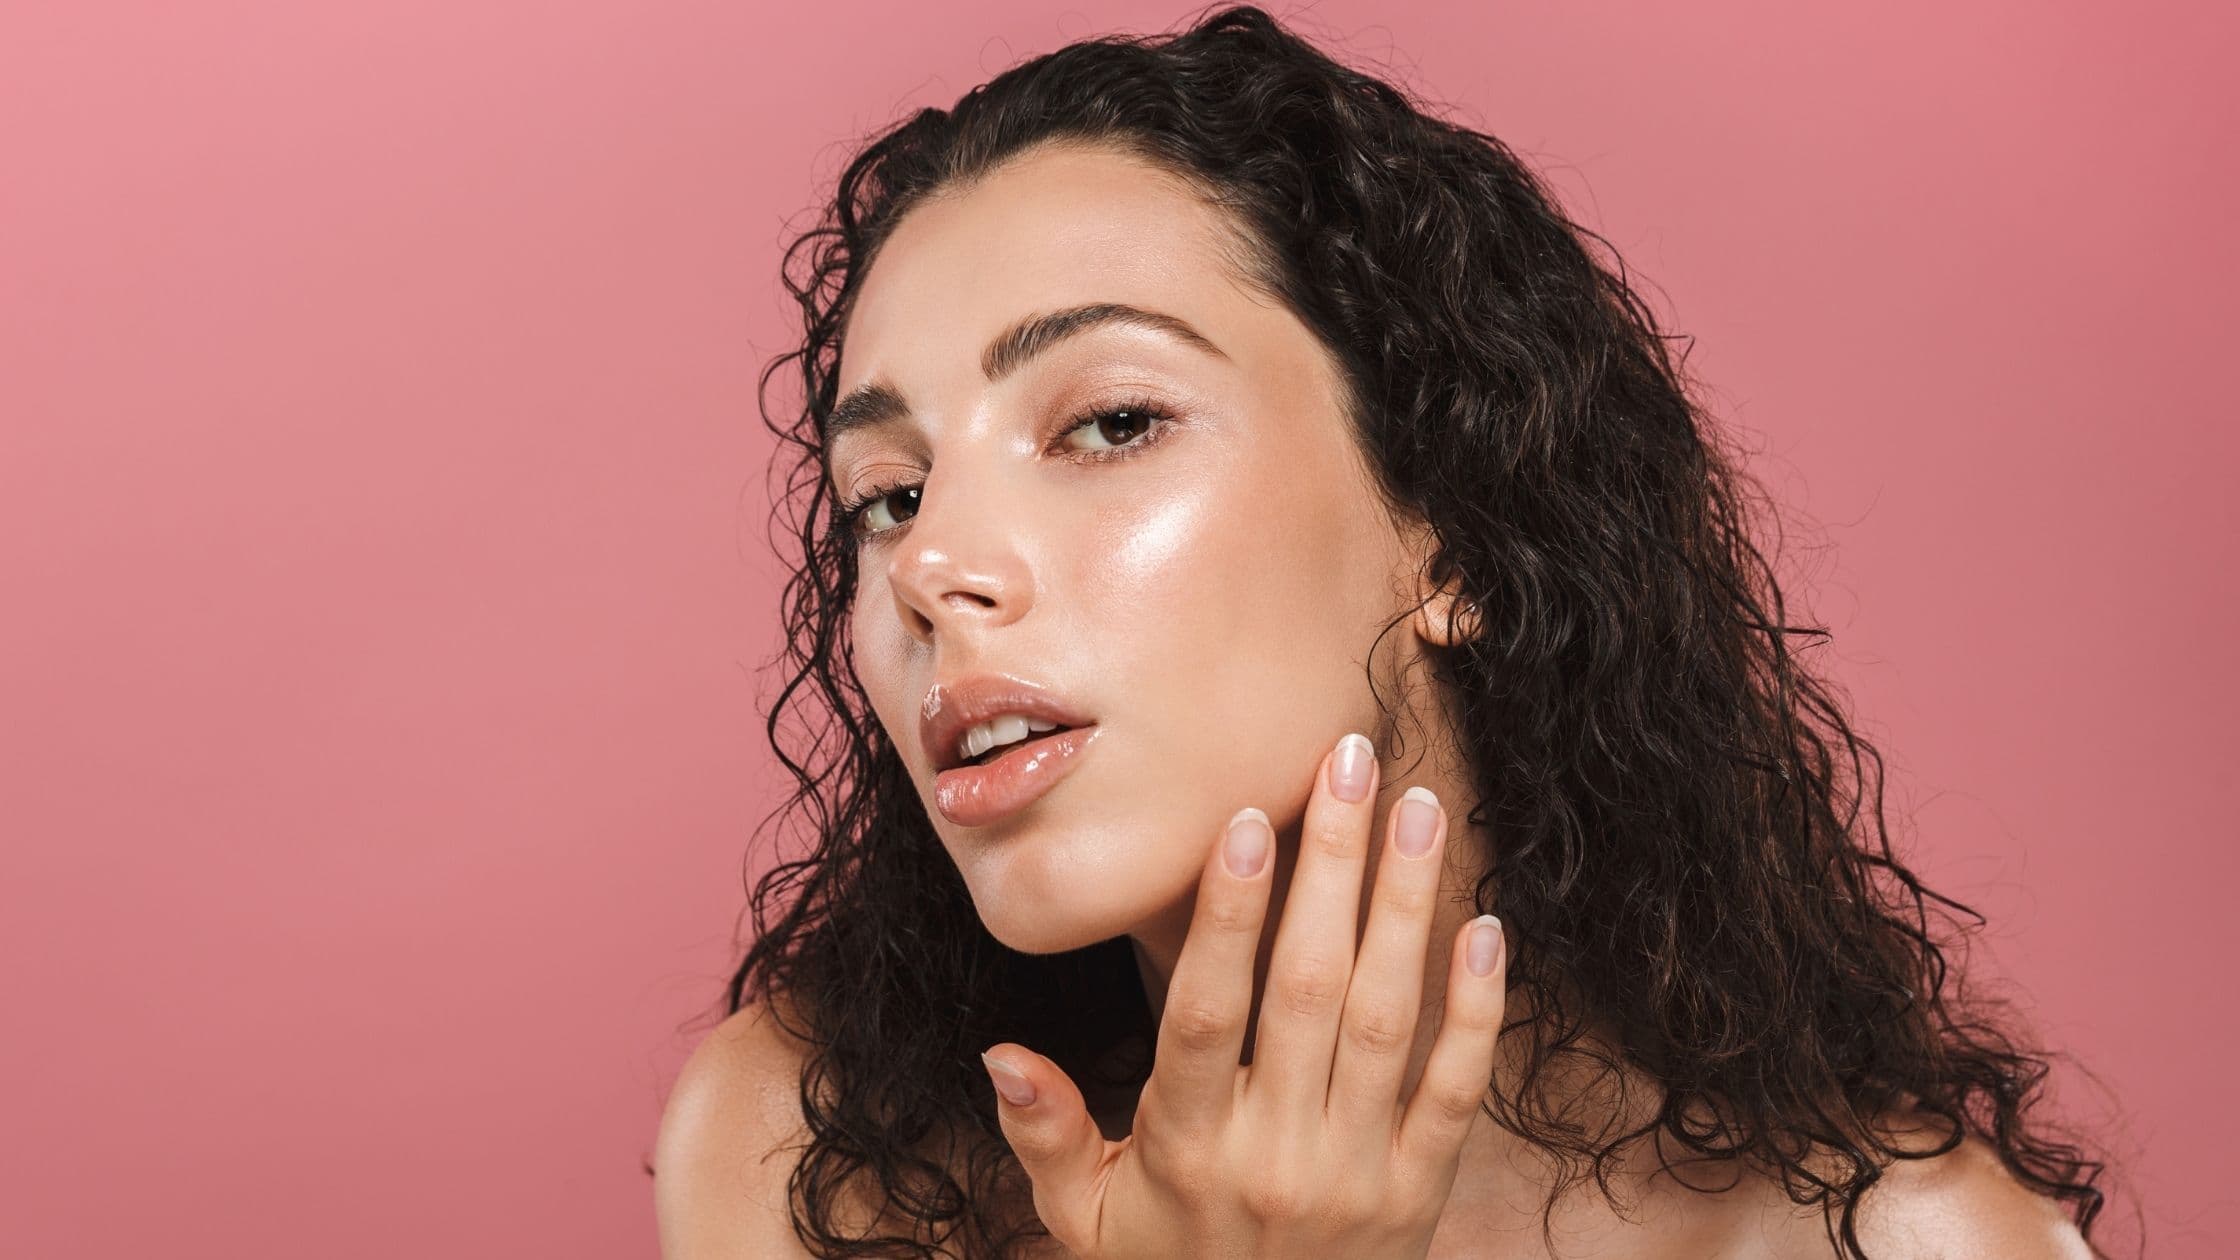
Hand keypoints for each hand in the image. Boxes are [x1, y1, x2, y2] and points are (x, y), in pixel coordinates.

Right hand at [979, 731, 1509, 1259]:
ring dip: (1407, 906)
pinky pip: (1456, 1091)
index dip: (1226, 916)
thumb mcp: (1082, 1220)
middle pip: (1310, 988)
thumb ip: (1044, 1134)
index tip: (1248, 821)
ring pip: (1390, 1020)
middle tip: (1353, 764)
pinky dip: (1476, 1009)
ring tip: (1421, 809)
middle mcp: (1276, 1152)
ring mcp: (1357, 1173)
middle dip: (1334, 865)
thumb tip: (1000, 1053)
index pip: (1207, 1014)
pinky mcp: (1419, 1193)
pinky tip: (1485, 925)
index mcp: (1187, 1147)